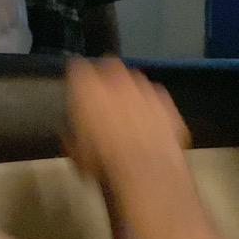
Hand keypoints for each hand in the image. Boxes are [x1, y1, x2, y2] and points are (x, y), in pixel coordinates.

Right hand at [65, 59, 190, 182]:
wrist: (146, 172)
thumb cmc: (102, 161)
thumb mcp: (74, 150)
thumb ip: (71, 129)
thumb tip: (72, 128)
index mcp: (87, 85)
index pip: (76, 68)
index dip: (77, 79)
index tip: (76, 89)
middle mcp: (116, 78)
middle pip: (109, 66)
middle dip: (105, 76)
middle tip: (102, 96)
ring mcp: (145, 87)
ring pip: (135, 80)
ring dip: (130, 90)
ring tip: (129, 112)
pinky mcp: (167, 102)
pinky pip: (156, 98)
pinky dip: (152, 107)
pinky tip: (150, 124)